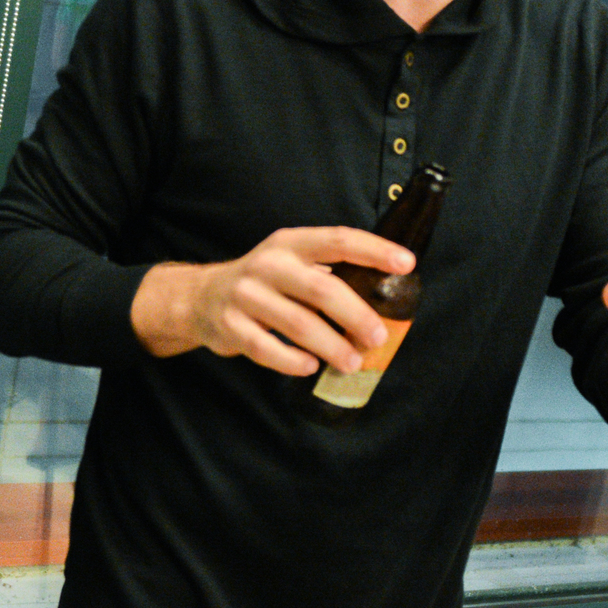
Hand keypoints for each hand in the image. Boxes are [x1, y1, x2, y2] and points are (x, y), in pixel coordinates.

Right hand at [132, 227, 413, 376]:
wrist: (201, 297)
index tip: (407, 263)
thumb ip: (328, 275)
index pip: (338, 240)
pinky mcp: (230, 326)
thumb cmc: (265, 283)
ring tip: (353, 363)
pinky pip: (266, 348)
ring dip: (331, 346)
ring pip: (297, 323)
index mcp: (290, 243)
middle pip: (321, 288)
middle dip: (356, 315)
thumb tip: (386, 303)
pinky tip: (310, 367)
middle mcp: (268, 264)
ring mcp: (246, 295)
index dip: (374, 249)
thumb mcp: (291, 264)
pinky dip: (291, 361)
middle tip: (378, 337)